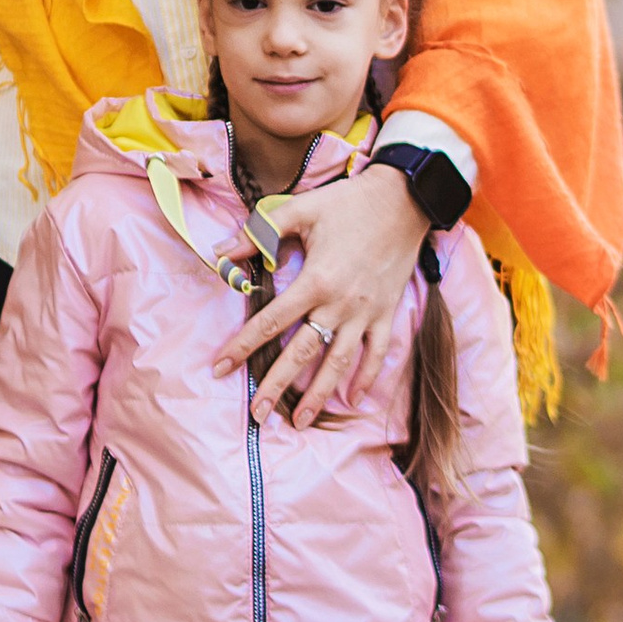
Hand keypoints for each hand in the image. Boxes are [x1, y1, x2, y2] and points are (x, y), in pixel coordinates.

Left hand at [220, 164, 428, 426]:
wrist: (403, 200)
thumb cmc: (347, 203)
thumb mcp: (299, 210)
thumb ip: (257, 233)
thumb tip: (219, 254)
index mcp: (315, 281)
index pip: (270, 322)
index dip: (242, 346)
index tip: (220, 368)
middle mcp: (340, 305)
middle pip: (302, 354)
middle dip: (277, 386)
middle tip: (258, 415)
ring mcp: (366, 313)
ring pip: (339, 363)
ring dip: (319, 395)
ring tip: (300, 421)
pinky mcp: (388, 313)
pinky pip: (377, 352)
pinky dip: (366, 377)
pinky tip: (352, 398)